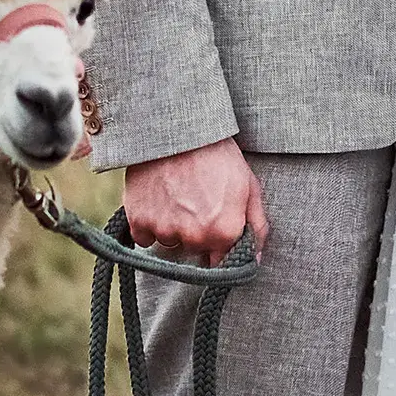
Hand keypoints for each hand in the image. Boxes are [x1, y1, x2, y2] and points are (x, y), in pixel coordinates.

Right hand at [124, 138, 268, 266]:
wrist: (177, 129)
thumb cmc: (218, 154)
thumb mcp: (249, 186)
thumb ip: (256, 227)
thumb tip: (256, 258)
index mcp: (224, 231)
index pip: (223, 266)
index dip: (220, 250)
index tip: (217, 236)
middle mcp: (194, 237)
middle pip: (195, 252)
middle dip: (197, 235)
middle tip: (197, 203)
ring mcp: (164, 230)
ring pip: (170, 242)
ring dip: (173, 227)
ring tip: (177, 195)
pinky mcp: (138, 221)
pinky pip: (145, 237)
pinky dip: (150, 223)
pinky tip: (158, 199)